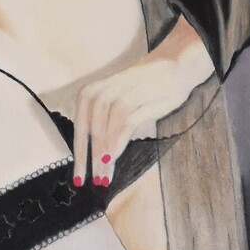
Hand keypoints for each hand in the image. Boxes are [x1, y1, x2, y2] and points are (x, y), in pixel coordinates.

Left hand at [72, 16, 213, 188]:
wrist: (172, 67)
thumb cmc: (143, 90)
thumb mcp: (117, 103)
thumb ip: (102, 123)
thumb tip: (92, 156)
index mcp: (90, 92)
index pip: (80, 129)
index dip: (79, 155)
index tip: (77, 179)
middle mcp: (100, 91)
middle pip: (90, 131)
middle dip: (90, 160)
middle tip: (93, 182)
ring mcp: (119, 93)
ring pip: (104, 130)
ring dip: (103, 156)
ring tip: (105, 177)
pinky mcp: (138, 97)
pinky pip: (122, 124)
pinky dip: (116, 144)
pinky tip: (114, 159)